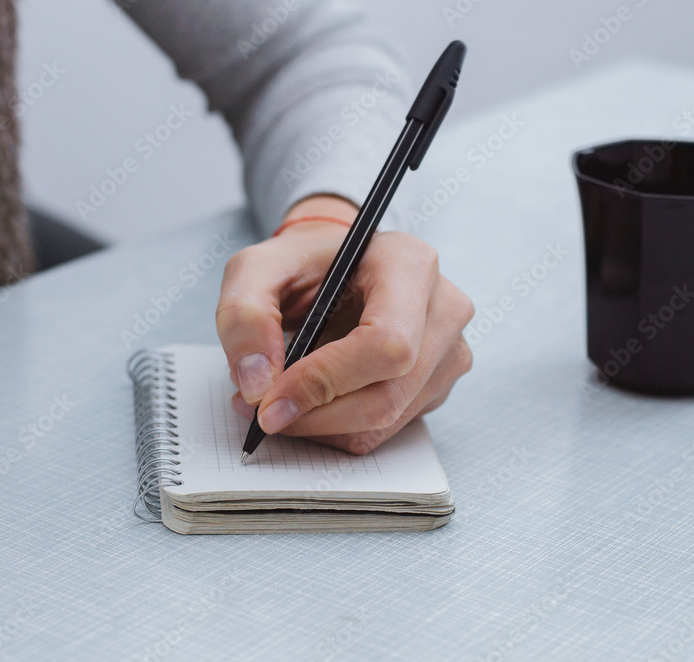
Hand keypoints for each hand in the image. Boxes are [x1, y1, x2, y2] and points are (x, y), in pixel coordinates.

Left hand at [215, 196, 473, 453]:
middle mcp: (444, 309)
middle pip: (388, 394)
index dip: (326, 382)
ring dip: (322, 426)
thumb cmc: (303, 263)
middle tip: (261, 412)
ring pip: (386, 422)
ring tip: (280, 400)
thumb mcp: (256, 269)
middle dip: (316, 416)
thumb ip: (244, 315)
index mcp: (410, 265)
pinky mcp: (437, 386)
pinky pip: (386, 431)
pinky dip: (338, 430)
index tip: (270, 400)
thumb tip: (258, 385)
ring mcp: (449, 352)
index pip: (386, 344)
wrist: (337, 268)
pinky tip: (312, 403)